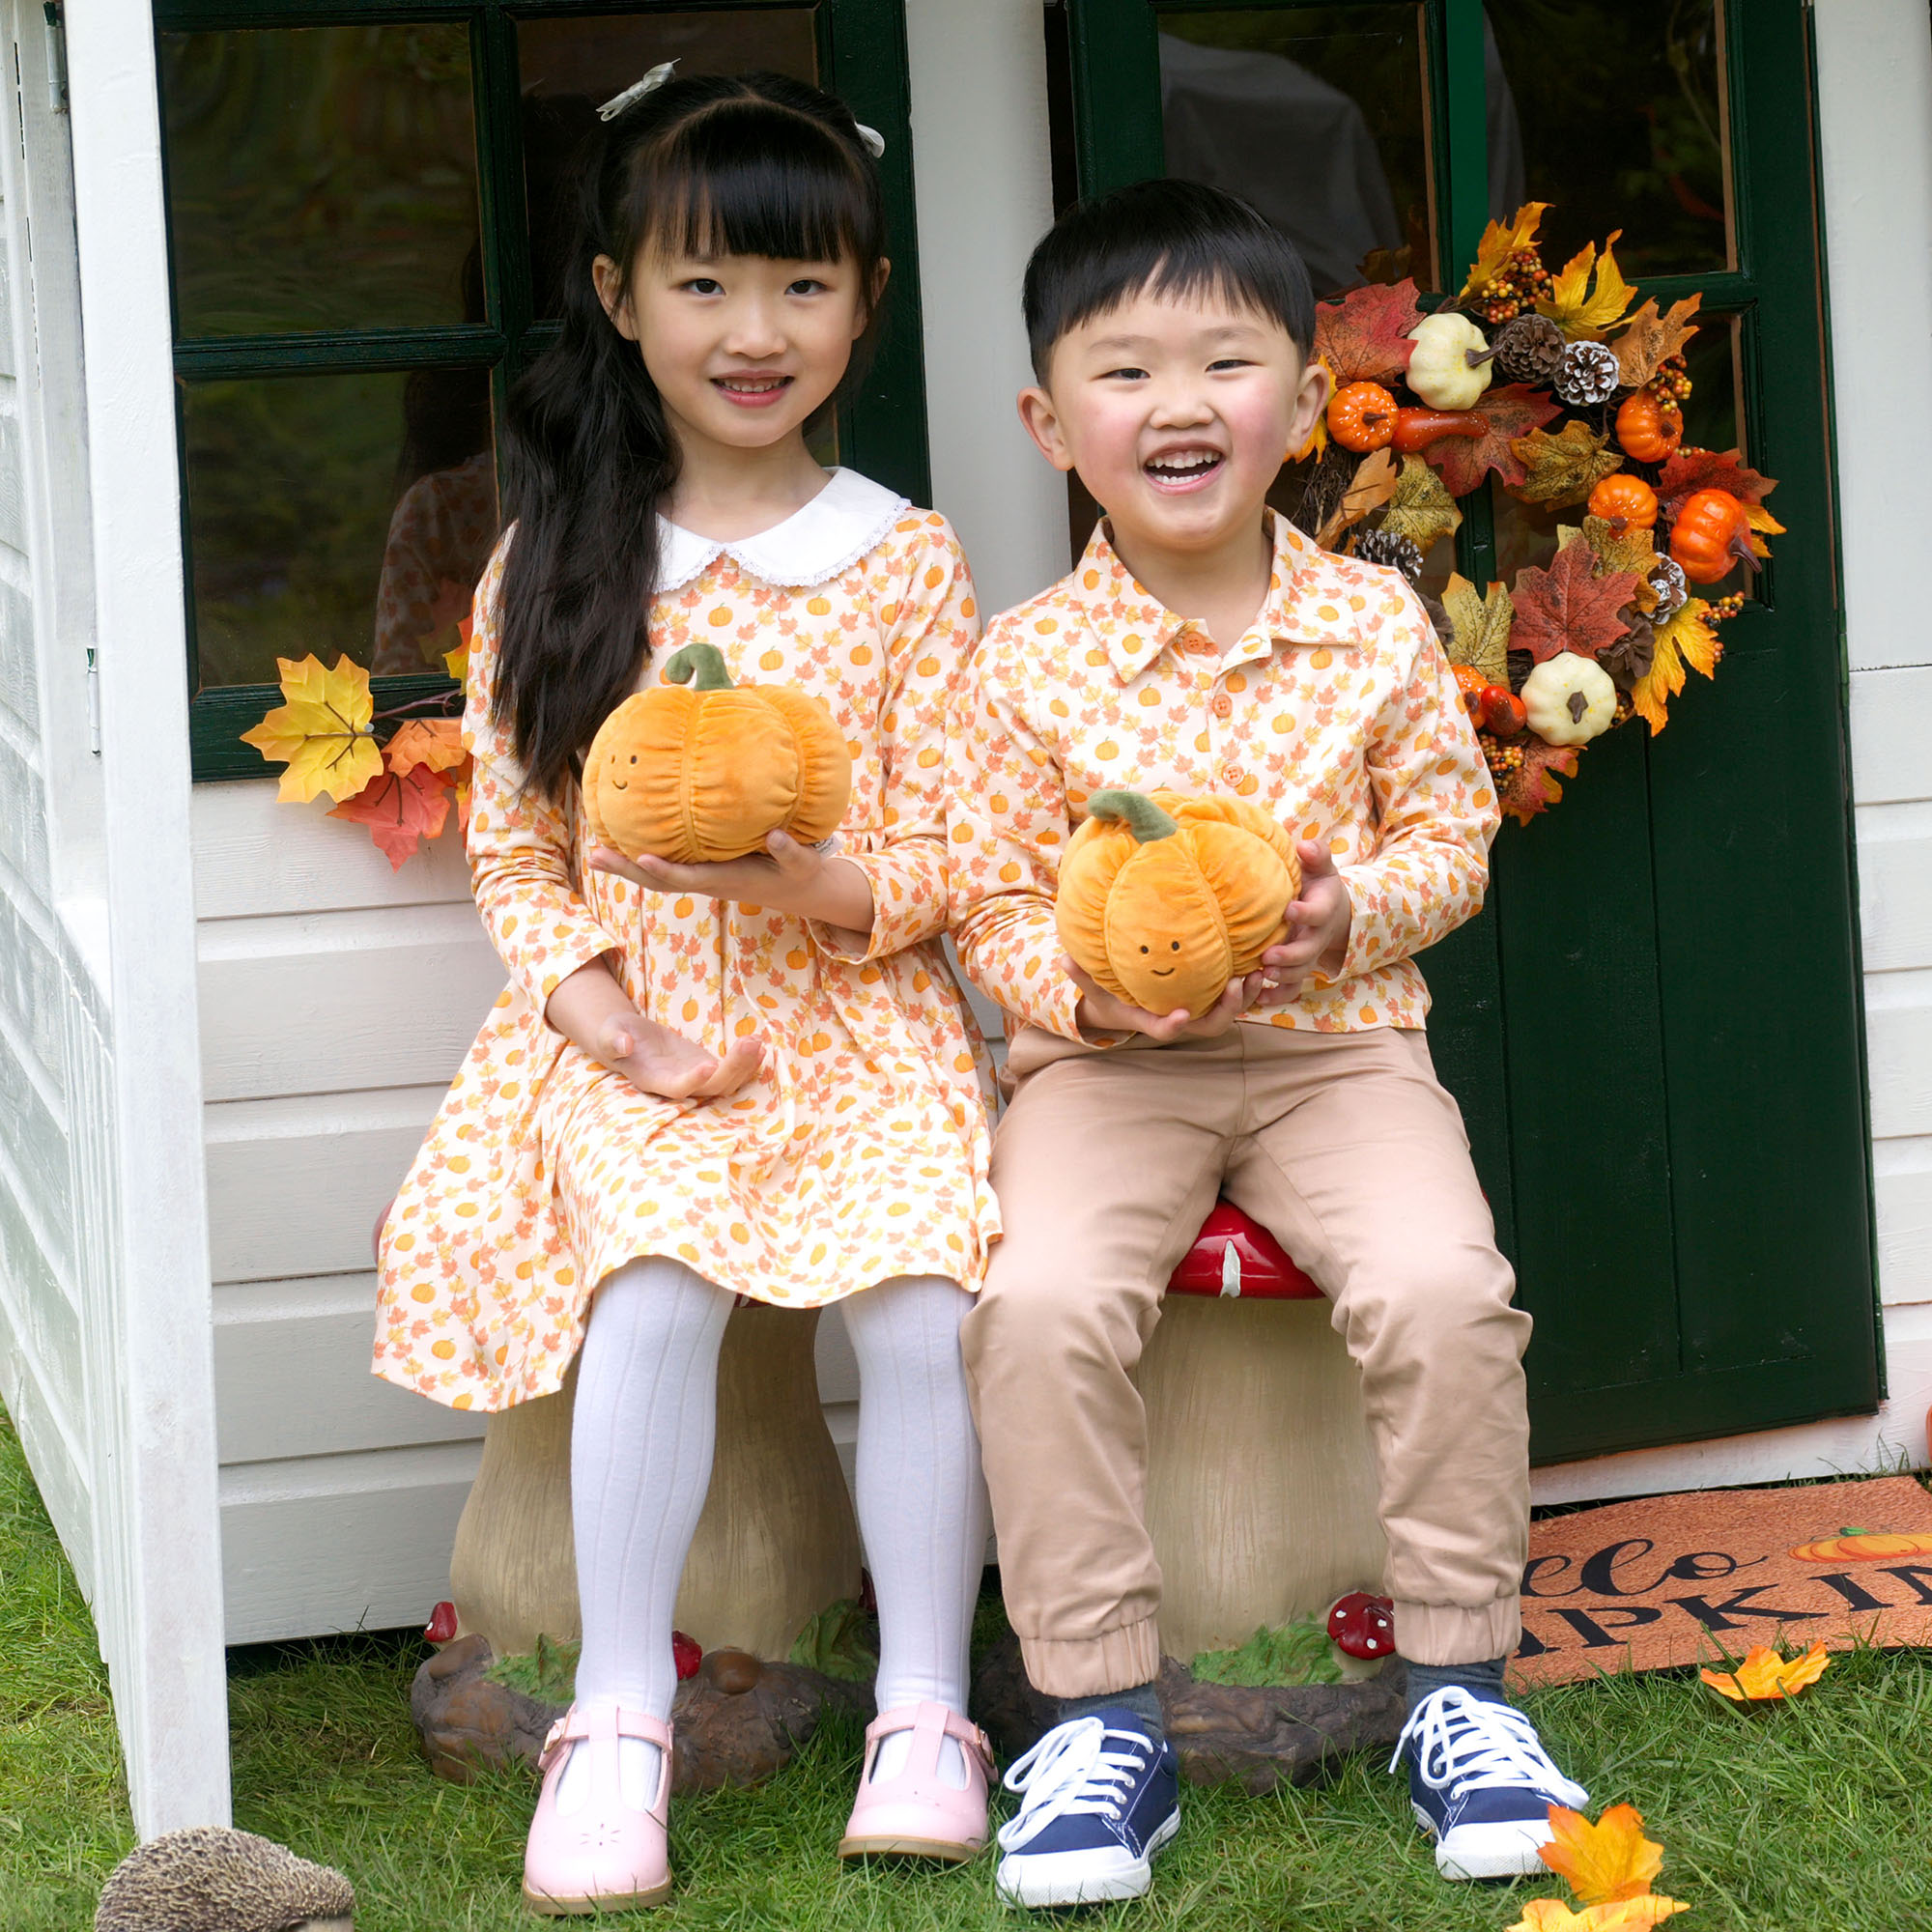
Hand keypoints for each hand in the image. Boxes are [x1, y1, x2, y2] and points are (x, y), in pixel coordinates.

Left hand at [588, 829, 872, 935]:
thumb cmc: (800, 873)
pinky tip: (625, 844)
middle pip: (660, 881)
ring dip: (627, 867)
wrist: (798, 890)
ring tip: (597, 853)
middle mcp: (708, 882)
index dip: (665, 870)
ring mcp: (702, 878)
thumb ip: (790, 851)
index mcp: (727, 880)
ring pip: (658, 877)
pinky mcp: (702, 870)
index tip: (642, 857)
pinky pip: (667, 868)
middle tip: (596, 857)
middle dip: (628, 870)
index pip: (690, 878)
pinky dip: (643, 859)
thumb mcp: (801, 864)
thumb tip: (776, 835)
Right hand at [594, 1006, 762, 1101]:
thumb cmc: (614, 1035)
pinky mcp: (706, 1068)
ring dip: (744, 1065)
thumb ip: (613, 1040)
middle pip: (712, 1087)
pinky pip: (731, 1072)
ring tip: (757, 1041)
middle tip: (750, 1042)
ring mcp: (695, 1078)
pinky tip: (760, 1045)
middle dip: (733, 1068)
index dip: (694, 1080)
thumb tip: (623, 1044)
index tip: (709, 1065)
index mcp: (653, 1080)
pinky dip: (747, 1062)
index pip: (677, 1088)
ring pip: (726, 1083)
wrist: (628, 1040)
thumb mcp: (609, 1033)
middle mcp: (677, 1084)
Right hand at [1066, 956, 1258, 1041]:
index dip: (1174, 1026)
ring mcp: (1198, 1011)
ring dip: (1245, 997)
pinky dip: (1247, 985)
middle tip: (1236, 984)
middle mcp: (1180, 1020)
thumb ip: (1082, 976)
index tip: (1182, 1015)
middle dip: (1226, 1009)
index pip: (1164, 1030)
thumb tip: (1063, 959)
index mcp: (1152, 1020)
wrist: (1129, 1005)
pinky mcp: (1210, 999)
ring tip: (1258, 971)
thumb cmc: (1111, 996)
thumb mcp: (1095, 989)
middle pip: (1209, 1025)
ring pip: (1227, 1013)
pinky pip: (1232, 997)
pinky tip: (1259, 959)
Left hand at [1250, 841, 1353, 1008]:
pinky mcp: (1300, 969)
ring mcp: (1309, 956)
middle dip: (1290, 956)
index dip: (1306, 913)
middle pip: (1308, 951)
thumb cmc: (1317, 884)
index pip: (1317, 913)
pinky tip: (1259, 1000)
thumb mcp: (1321, 866)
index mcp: (1322, 909)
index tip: (1289, 910)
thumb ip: (1316, 854)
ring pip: (1300, 973)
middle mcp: (1317, 936)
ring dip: (1283, 977)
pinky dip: (1278, 996)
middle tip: (1269, 956)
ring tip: (1263, 976)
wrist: (1332, 911)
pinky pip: (1292, 989)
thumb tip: (1304, 845)